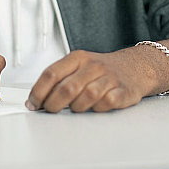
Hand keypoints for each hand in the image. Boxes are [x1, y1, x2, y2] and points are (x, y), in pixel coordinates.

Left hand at [25, 49, 148, 112]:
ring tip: (76, 108)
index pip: (52, 74)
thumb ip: (58, 80)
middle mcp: (93, 66)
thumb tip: (34, 100)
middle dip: (54, 104)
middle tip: (51, 110)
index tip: (33, 104)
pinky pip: (107, 102)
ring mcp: (109, 77)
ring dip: (77, 107)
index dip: (39, 91)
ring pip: (87, 95)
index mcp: (78, 58)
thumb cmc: (101, 70)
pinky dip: (98, 108)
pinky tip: (96, 107)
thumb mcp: (78, 66)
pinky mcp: (123, 90)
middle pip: (67, 87)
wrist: (135, 66)